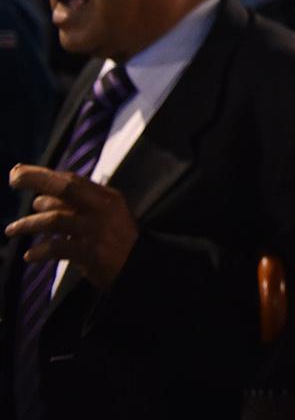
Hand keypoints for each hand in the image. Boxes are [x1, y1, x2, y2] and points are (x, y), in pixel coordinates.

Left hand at [6, 165, 138, 290]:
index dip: (43, 173)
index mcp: (106, 196)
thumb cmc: (116, 239)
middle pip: (66, 188)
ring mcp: (97, 229)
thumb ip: (74, 206)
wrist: (139, 265)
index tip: (19, 171)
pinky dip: (40, 251)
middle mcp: (102, 208)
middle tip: (14, 180)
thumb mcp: (102, 215)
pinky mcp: (91, 252)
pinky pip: (58, 247)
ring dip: (29, 223)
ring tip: (12, 230)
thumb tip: (39, 199)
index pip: (72, 179)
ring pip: (56, 219)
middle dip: (37, 180)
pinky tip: (30, 255)